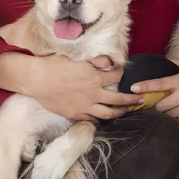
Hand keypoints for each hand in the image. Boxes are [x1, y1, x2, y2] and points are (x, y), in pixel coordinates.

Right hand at [27, 54, 144, 120]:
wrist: (37, 79)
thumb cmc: (55, 65)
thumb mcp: (78, 58)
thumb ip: (95, 61)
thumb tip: (108, 62)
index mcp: (95, 76)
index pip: (116, 75)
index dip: (121, 72)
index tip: (123, 72)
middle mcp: (93, 92)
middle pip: (119, 98)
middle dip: (132, 99)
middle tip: (141, 99)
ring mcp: (85, 106)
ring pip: (109, 113)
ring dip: (119, 112)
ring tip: (125, 111)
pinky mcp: (76, 114)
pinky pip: (92, 119)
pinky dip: (99, 118)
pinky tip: (102, 118)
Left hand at [130, 58, 178, 127]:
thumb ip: (173, 63)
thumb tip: (159, 62)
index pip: (158, 84)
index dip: (144, 87)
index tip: (133, 89)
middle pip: (161, 105)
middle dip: (151, 105)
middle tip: (143, 105)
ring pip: (170, 116)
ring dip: (161, 115)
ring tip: (153, 114)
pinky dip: (174, 124)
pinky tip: (168, 123)